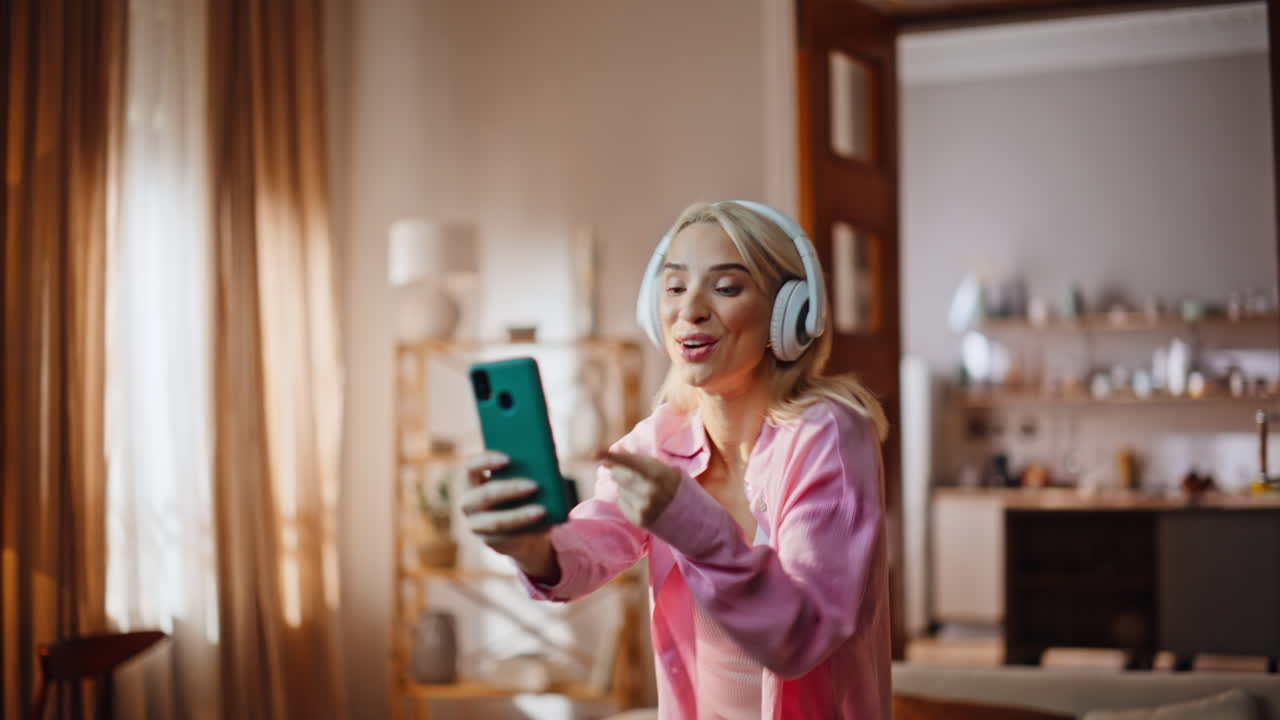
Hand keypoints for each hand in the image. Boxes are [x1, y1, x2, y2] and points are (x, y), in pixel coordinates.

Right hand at [461, 451, 558, 580]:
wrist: (520, 528)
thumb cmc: (520, 493)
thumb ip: (524, 472)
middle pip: (485, 494)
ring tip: (542, 510)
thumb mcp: (520, 480)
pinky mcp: (490, 542)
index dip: (486, 460)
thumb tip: (543, 471)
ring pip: (497, 522)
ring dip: (520, 516)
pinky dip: (525, 530)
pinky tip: (542, 524)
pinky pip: (507, 538)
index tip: (508, 458)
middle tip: (535, 485)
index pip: (471, 466)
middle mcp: (468, 503)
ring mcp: (476, 525)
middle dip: (510, 489)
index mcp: (472, 480)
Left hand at [597, 450, 681, 527]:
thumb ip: (638, 460)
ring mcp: (643, 507)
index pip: (631, 463)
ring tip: (646, 492)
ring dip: (626, 487)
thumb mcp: (662, 468)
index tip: (595, 453)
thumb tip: (612, 452)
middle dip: (620, 470)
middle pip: (619, 474)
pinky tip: (644, 503)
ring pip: (619, 488)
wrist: (691, 517)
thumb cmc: (673, 486)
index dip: (612, 457)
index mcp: (657, 475)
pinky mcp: (638, 520)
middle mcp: (649, 492)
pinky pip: (621, 502)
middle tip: (637, 475)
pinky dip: (628, 500)